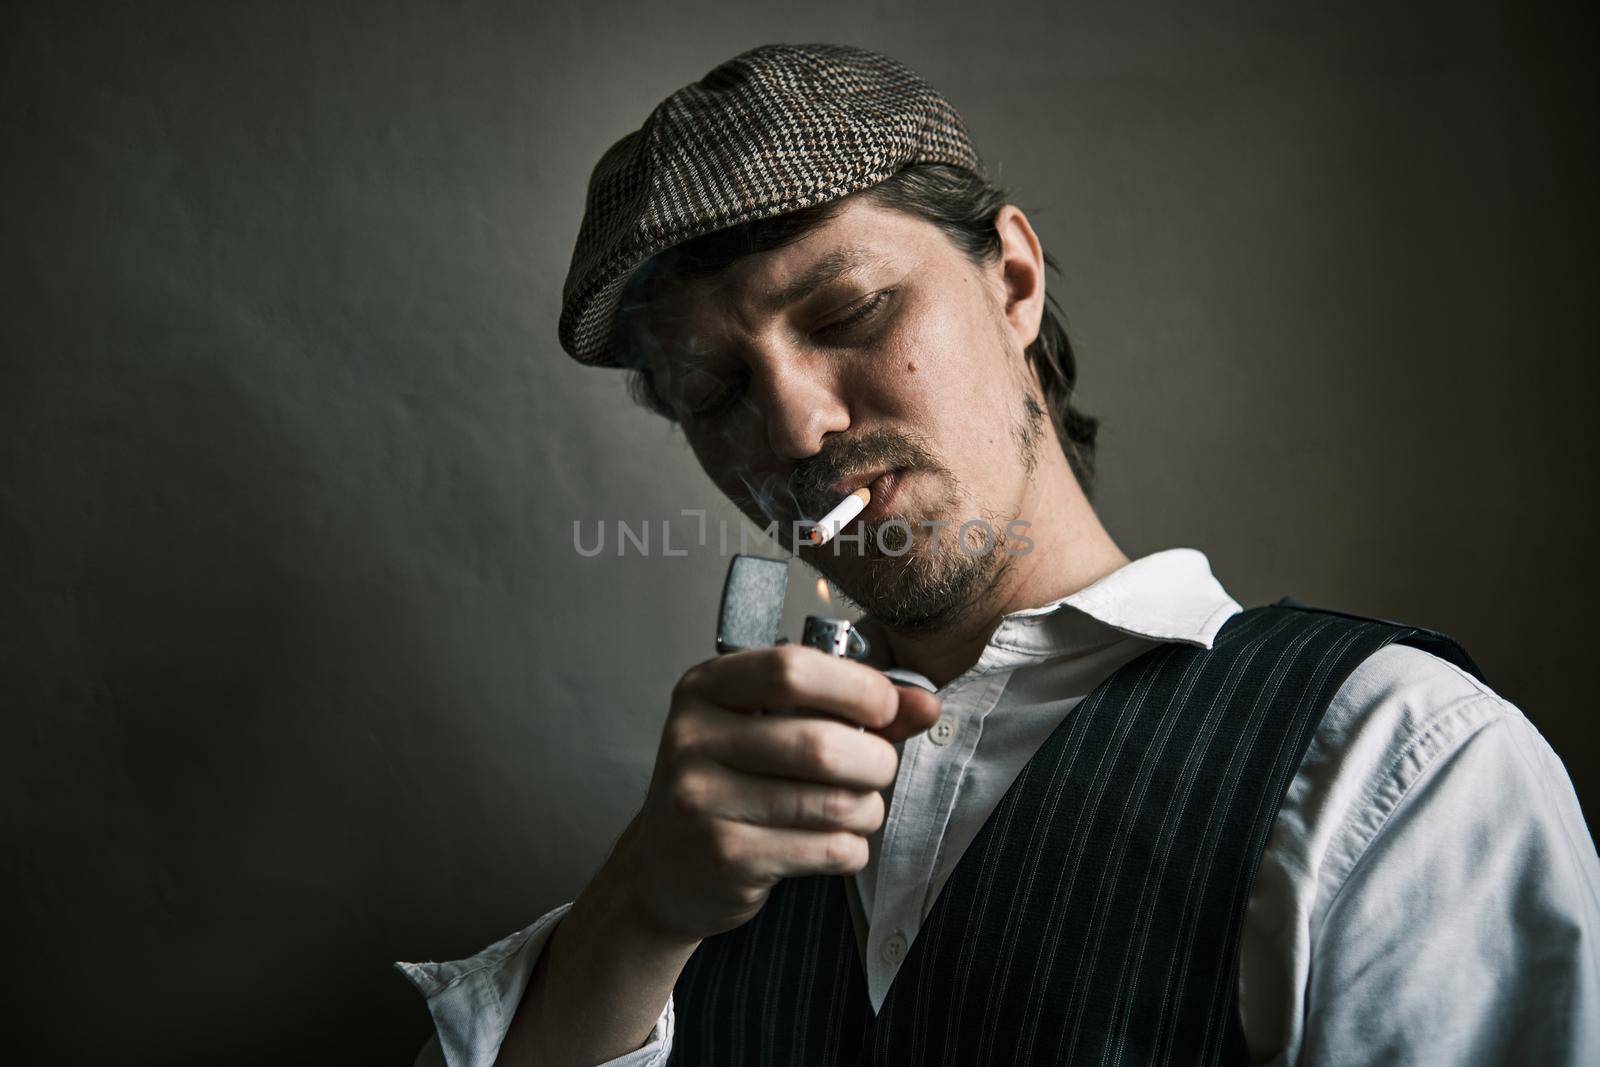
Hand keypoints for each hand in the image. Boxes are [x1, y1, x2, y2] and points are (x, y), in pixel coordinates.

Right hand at [609, 644, 941, 945]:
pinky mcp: (725, 857)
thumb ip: (848, 709)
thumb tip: (925, 704)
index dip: (858, 688)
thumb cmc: (730, 783)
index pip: (792, 669)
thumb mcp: (771, 727)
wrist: (664, 868)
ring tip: (856, 808)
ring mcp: (702, 801)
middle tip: (878, 768)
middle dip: (875, 760)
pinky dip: (850, 847)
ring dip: (867, 808)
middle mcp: (693, 740)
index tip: (887, 707)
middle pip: (821, 743)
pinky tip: (832, 842)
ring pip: (833, 802)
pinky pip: (827, 848)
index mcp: (704, 688)